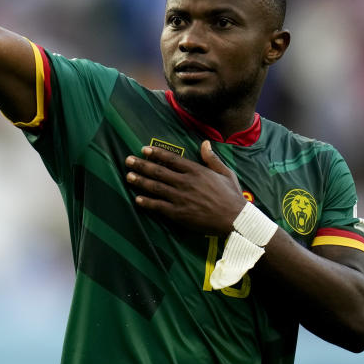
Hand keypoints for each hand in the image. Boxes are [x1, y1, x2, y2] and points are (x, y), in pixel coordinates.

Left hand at [125, 140, 247, 234]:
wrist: (235, 220)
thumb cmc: (232, 196)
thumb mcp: (225, 173)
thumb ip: (212, 158)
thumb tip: (205, 143)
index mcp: (196, 171)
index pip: (171, 159)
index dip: (156, 153)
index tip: (144, 149)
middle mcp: (186, 182)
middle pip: (159, 171)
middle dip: (142, 165)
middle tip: (128, 160)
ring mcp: (181, 198)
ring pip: (156, 187)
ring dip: (141, 181)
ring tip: (128, 176)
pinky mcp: (179, 214)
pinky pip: (159, 206)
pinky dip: (147, 202)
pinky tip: (137, 199)